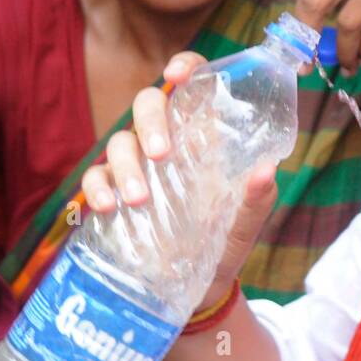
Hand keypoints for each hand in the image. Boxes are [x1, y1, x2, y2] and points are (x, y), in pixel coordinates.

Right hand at [79, 53, 278, 310]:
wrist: (200, 292)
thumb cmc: (226, 245)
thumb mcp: (245, 225)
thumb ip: (256, 199)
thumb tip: (266, 169)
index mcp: (203, 141)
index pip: (191, 89)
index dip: (184, 69)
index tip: (178, 73)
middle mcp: (167, 146)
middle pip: (148, 105)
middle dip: (150, 121)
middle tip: (162, 153)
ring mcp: (137, 170)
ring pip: (118, 142)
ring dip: (126, 165)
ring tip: (138, 200)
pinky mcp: (112, 197)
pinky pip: (94, 179)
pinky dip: (97, 188)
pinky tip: (109, 207)